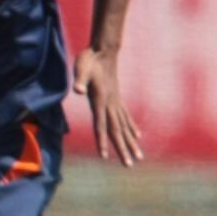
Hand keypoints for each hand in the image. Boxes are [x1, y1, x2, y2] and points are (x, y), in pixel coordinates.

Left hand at [73, 47, 142, 165]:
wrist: (104, 50)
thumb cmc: (89, 60)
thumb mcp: (80, 69)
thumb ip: (79, 80)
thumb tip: (77, 90)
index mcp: (101, 100)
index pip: (101, 125)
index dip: (102, 140)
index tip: (104, 156)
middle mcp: (111, 104)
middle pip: (117, 131)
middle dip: (123, 149)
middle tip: (130, 165)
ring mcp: (116, 102)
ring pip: (124, 127)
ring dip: (130, 143)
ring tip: (139, 157)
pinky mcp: (117, 98)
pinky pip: (126, 117)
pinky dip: (131, 128)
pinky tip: (138, 136)